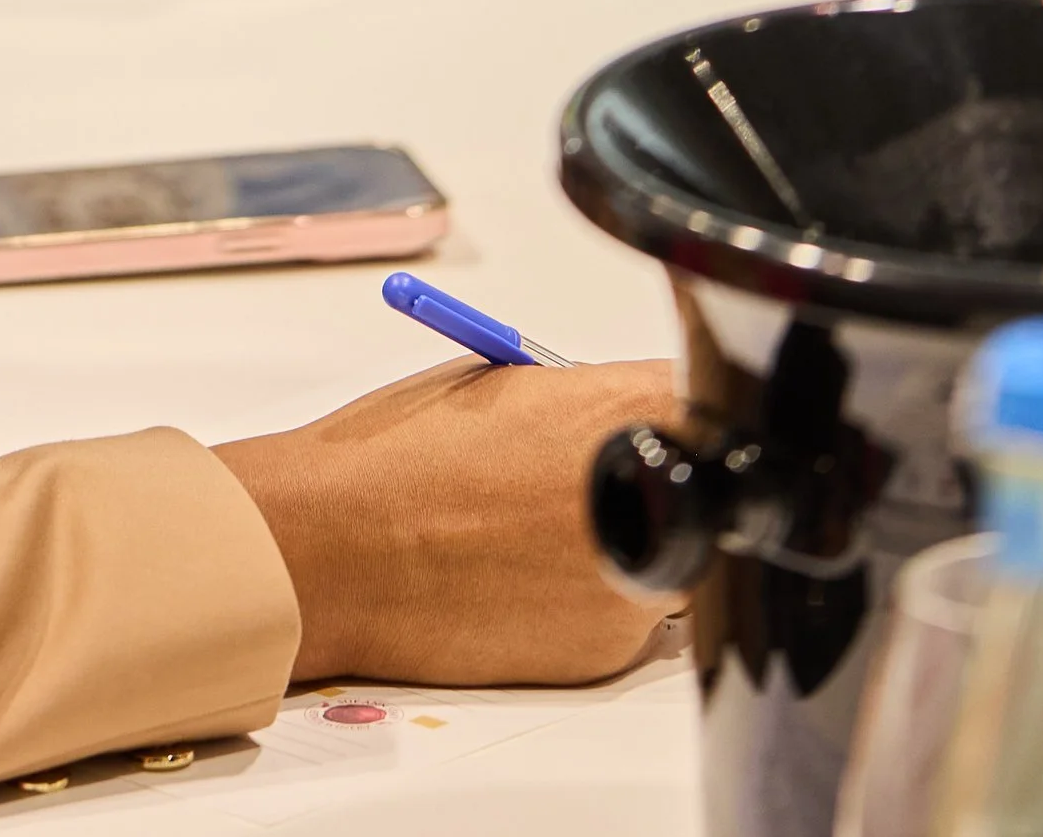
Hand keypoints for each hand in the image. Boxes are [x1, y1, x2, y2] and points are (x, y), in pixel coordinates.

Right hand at [216, 357, 676, 687]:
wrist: (333, 548)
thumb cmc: (401, 452)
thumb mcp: (507, 388)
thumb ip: (588, 400)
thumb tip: (633, 417)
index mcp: (626, 411)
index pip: (709, 404)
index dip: (681, 413)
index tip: (659, 422)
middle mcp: (651, 505)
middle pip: (704, 493)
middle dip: (662, 486)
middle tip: (590, 480)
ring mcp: (634, 589)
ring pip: (673, 565)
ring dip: (632, 548)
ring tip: (535, 535)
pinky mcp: (605, 654)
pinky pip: (624, 621)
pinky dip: (588, 602)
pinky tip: (520, 583)